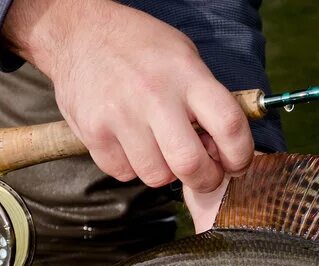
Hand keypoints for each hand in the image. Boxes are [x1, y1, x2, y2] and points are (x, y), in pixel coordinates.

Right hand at [2, 0, 252, 191]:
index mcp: (186, 75)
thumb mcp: (185, 57)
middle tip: (204, 174)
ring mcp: (120, 116)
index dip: (240, 155)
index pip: (229, 125)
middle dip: (205, 179)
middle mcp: (154, 96)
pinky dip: (132, 167)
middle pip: (190, 164)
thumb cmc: (140, 47)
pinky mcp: (94, 133)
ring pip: (157, 176)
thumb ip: (207, 100)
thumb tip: (225, 147)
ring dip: (165, 172)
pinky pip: (124, 174)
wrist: (78, 33)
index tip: (236, 163)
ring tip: (160, 149)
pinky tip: (131, 143)